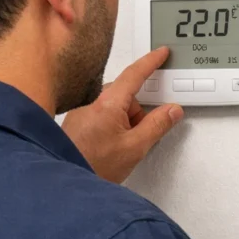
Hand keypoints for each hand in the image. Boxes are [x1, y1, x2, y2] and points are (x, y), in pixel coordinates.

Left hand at [62, 47, 183, 182]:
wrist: (65, 184)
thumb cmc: (93, 167)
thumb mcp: (135, 147)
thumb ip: (158, 125)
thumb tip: (172, 110)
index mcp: (107, 103)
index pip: (134, 74)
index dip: (151, 62)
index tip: (161, 53)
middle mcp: (91, 103)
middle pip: (126, 95)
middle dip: (138, 112)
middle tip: (140, 134)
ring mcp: (81, 112)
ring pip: (114, 107)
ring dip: (124, 122)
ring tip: (120, 148)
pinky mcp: (76, 124)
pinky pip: (101, 116)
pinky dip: (111, 127)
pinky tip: (109, 149)